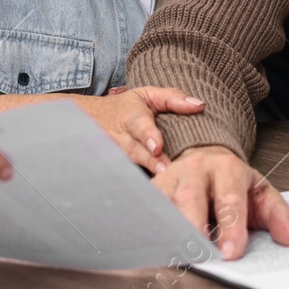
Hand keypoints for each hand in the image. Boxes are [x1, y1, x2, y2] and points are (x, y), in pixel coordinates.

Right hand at [72, 87, 204, 173]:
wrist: (88, 118)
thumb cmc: (127, 107)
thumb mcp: (148, 95)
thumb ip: (174, 98)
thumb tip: (200, 105)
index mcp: (131, 116)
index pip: (139, 126)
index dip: (148, 136)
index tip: (157, 147)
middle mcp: (121, 137)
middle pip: (135, 151)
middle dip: (150, 162)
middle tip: (166, 171)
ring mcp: (114, 155)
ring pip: (128, 166)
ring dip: (144, 174)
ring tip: (163, 183)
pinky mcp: (113, 168)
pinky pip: (125, 176)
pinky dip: (136, 184)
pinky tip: (153, 194)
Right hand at [152, 145, 288, 258]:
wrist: (205, 157)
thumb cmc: (232, 182)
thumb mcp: (261, 193)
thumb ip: (279, 215)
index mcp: (227, 168)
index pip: (229, 199)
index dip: (231, 227)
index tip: (231, 252)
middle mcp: (195, 170)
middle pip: (190, 197)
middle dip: (193, 227)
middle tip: (198, 255)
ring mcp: (170, 177)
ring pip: (163, 203)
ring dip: (168, 230)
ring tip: (175, 255)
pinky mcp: (152, 189)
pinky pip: (147, 208)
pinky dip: (149, 227)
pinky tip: (154, 246)